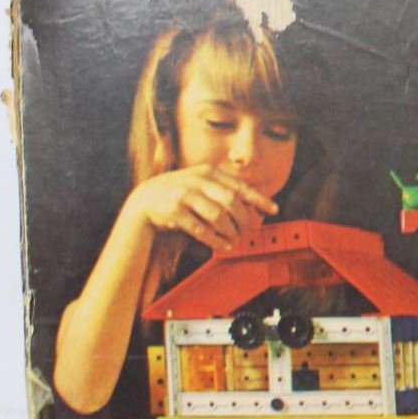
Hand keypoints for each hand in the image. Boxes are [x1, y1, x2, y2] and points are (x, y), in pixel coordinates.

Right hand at [126, 165, 277, 251]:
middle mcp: (197, 180)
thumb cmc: (177, 195)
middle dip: (244, 219)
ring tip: (236, 239)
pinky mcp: (174, 212)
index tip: (274, 209)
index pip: (239, 186)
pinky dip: (216, 240)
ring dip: (230, 231)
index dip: (259, 198)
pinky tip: (224, 246)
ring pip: (218, 216)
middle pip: (231, 202)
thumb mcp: (199, 185)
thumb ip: (221, 190)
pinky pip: (201, 229)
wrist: (143, 202)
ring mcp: (184, 195)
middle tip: (248, 231)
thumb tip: (253, 206)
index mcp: (207, 172)